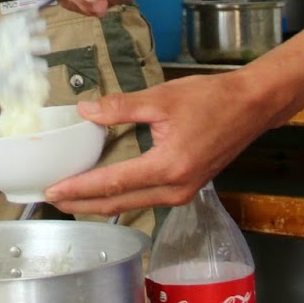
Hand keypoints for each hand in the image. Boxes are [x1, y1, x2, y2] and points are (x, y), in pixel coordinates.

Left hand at [44, 72, 270, 214]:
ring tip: (71, 197)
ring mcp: (182, 193)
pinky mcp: (186, 189)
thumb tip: (85, 111)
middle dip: (82, 204)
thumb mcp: (162, 97)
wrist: (252, 107)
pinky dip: (121, 197)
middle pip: (118, 203)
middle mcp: (175, 188)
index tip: (52, 190)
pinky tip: (105, 189)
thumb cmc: (213, 99)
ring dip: (99, 203)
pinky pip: (146, 199)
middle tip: (51, 199)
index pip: (113, 183)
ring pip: (131, 204)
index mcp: (167, 166)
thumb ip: (120, 107)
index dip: (79, 188)